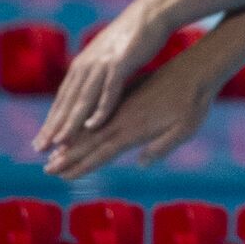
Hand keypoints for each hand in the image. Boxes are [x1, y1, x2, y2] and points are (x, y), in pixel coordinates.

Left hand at [33, 5, 170, 151]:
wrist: (152, 13)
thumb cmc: (134, 37)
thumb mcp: (109, 56)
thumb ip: (99, 74)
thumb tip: (94, 91)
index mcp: (83, 64)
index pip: (63, 97)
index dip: (52, 120)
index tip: (43, 142)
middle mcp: (87, 64)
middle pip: (67, 101)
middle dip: (54, 126)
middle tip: (42, 149)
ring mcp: (102, 64)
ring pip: (83, 99)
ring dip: (70, 122)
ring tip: (61, 143)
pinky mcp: (120, 63)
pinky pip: (108, 90)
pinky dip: (100, 108)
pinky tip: (93, 125)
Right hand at [41, 56, 215, 178]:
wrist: (197, 68)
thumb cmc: (195, 102)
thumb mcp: (186, 128)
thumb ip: (162, 146)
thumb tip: (140, 164)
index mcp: (136, 127)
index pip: (104, 151)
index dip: (83, 165)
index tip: (62, 175)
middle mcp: (124, 117)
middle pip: (90, 140)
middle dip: (69, 156)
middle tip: (47, 169)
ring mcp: (124, 105)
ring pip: (92, 127)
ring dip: (72, 141)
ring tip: (53, 152)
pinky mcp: (128, 95)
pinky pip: (100, 113)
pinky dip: (86, 123)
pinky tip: (78, 128)